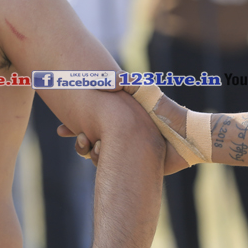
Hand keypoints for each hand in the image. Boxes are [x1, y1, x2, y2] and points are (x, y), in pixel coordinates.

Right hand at [56, 84, 192, 173]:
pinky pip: (107, 166)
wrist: (188, 137)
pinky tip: (100, 152)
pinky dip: (99, 160)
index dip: (71, 123)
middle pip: (87, 137)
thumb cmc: (168, 112)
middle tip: (73, 136)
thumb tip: (106, 81)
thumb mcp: (146, 91)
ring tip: (88, 143)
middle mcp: (118, 135)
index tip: (60, 129)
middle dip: (76, 137)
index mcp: (117, 119)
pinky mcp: (130, 166)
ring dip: (86, 149)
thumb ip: (128, 82)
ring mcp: (123, 152)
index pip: (88, 119)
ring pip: (93, 153)